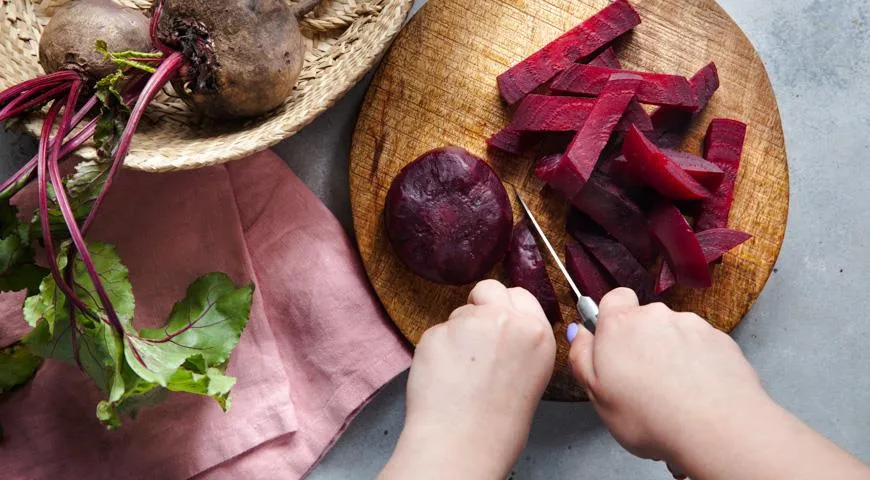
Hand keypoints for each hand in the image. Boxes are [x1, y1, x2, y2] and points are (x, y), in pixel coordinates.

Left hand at [379, 280, 555, 479]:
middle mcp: (507, 321)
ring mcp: (469, 323)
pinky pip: (436, 332)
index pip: (520, 294)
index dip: (505, 306)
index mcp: (537, 334)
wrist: (462, 443)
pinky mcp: (437, 332)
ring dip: (457, 333)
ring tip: (460, 372)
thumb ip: (520, 342)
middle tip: (474, 337)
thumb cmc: (498, 424)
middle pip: (489, 289)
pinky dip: (437, 350)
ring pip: (459, 312)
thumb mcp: (532, 374)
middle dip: (479, 306)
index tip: (497, 319)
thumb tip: (503, 326)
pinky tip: (443, 377)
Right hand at [567, 288, 869, 479]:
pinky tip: (697, 394)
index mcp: (620, 325)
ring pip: (674, 334)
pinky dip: (698, 364)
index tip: (612, 344)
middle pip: (644, 320)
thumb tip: (578, 333)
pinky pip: (702, 347)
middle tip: (641, 381)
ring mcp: (692, 326)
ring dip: (671, 354)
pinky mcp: (721, 340)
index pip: (613, 298)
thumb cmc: (651, 417)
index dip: (611, 319)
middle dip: (642, 343)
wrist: (717, 429)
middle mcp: (657, 316)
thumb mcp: (597, 395)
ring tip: (673, 394)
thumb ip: (581, 356)